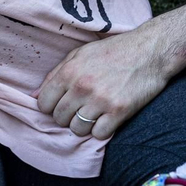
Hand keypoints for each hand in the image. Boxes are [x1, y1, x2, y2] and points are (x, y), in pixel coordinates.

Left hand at [37, 26, 172, 139]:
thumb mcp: (80, 54)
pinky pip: (99, 135)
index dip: (51, 107)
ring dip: (84, 125)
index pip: (43, 103)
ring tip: (95, 114)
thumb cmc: (114, 51)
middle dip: (67, 117)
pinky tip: (108, 118)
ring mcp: (100, 100)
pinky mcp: (119, 111)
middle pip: (59, 118)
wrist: (150, 50)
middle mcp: (82, 86)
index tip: (62, 105)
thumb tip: (35, 96)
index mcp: (69, 71)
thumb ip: (56, 74)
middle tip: (81, 108)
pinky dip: (102, 130)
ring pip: (77, 130)